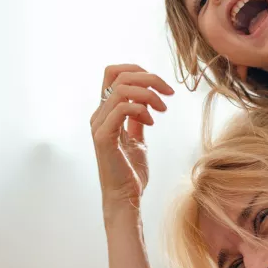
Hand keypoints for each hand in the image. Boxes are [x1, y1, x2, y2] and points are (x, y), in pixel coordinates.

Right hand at [90, 64, 172, 213]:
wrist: (126, 197)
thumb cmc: (131, 172)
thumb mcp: (138, 139)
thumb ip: (137, 119)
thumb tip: (146, 102)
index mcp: (106, 112)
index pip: (113, 74)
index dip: (137, 70)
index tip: (160, 85)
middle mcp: (99, 115)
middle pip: (119, 75)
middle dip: (149, 78)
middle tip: (169, 93)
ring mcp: (99, 125)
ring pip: (121, 89)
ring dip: (148, 94)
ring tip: (163, 109)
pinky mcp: (104, 137)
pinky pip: (121, 109)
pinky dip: (141, 110)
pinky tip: (152, 123)